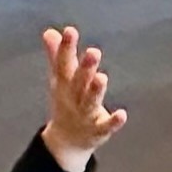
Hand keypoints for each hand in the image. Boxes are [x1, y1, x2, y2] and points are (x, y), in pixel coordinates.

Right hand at [39, 26, 126, 169]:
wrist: (66, 141)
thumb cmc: (66, 102)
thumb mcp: (60, 80)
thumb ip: (57, 55)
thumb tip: (49, 32)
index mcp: (65, 84)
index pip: (63, 64)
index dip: (66, 47)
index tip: (70, 31)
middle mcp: (74, 98)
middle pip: (79, 82)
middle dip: (85, 68)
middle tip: (94, 52)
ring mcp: (86, 115)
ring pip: (91, 101)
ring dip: (96, 91)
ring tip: (102, 78)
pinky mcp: (98, 130)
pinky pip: (106, 126)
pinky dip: (113, 121)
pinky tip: (122, 114)